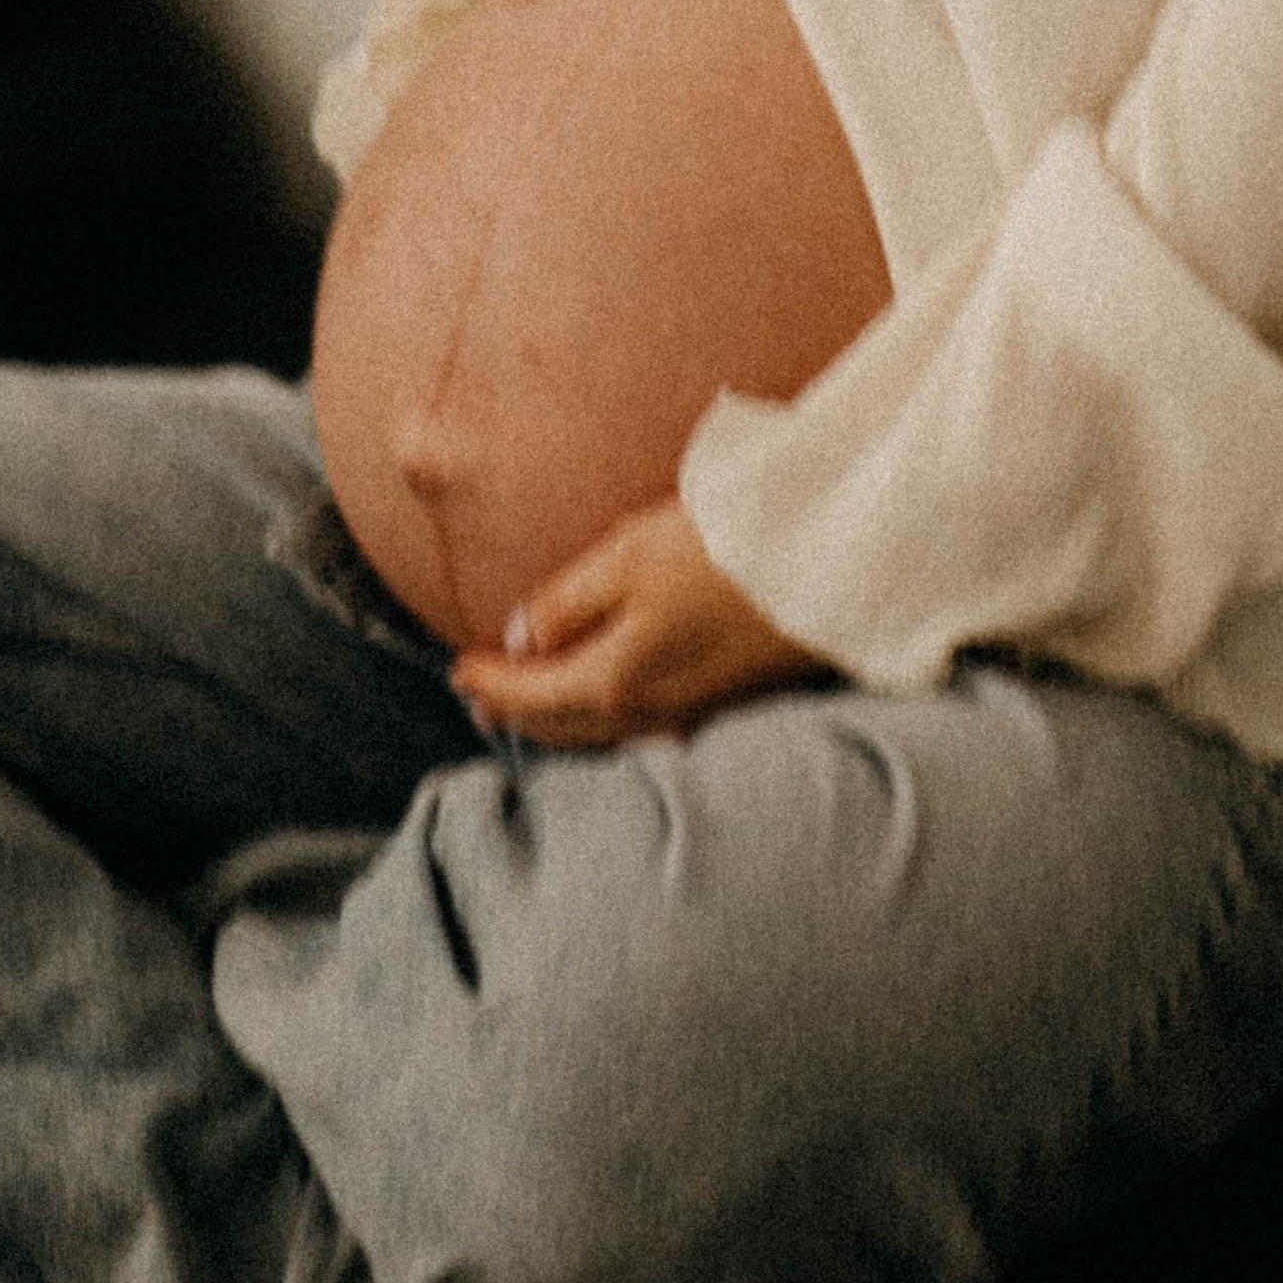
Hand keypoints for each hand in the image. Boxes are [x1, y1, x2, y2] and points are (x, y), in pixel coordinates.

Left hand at [448, 504, 823, 746]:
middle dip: (517, 713)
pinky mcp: (722, 704)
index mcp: (614, 679)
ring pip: (602, 732)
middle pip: (563, 725)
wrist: (824, 566)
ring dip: (558, 721)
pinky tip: (603, 701)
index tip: (458, 672)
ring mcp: (689, 716)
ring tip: (529, 704)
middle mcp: (648, 714)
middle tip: (480, 698)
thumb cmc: (722, 551)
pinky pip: (640, 726)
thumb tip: (521, 638)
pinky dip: (604, 718)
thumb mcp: (627, 556)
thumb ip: (567, 602)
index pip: (531, 694)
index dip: (489, 683)